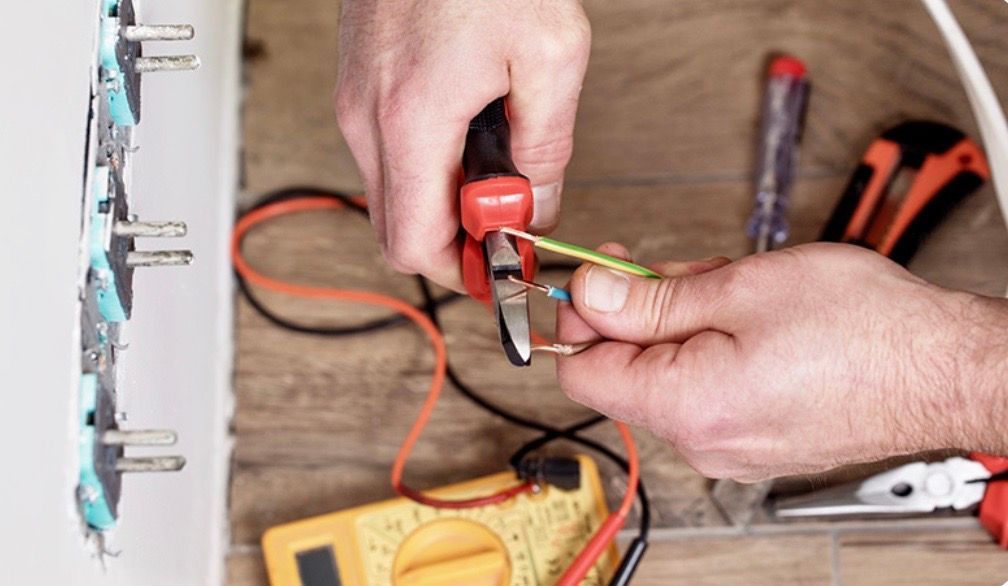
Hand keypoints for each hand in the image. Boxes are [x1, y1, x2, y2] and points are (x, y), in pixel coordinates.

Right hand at [335, 0, 590, 289]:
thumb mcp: (551, 56)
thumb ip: (545, 147)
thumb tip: (534, 204)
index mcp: (411, 119)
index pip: (413, 243)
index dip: (460, 273)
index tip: (500, 268)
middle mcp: (366, 116)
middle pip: (397, 226)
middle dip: (455, 239)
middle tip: (506, 219)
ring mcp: (354, 98)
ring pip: (392, 190)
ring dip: (442, 196)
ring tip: (495, 161)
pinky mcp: (358, 82)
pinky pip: (386, 151)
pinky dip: (426, 161)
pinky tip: (468, 130)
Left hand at [556, 242, 1007, 481]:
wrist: (944, 368)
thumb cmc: (865, 330)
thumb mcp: (739, 288)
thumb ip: (648, 298)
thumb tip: (589, 294)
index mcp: (686, 406)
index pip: (581, 373)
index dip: (578, 318)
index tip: (592, 279)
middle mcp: (702, 441)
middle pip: (625, 371)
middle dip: (636, 310)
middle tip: (668, 269)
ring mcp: (730, 447)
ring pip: (666, 375)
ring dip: (678, 323)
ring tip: (727, 289)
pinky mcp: (755, 441)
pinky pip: (704, 390)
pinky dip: (708, 348)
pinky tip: (746, 318)